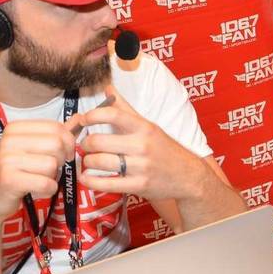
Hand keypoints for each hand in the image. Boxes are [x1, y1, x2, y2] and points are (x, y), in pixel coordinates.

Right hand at [0, 120, 76, 221]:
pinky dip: (48, 190)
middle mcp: (9, 140)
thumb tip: (80, 118)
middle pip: (57, 144)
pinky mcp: (9, 180)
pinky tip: (36, 190)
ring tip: (38, 179)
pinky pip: (46, 183)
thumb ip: (57, 134)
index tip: (62, 154)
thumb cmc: (15, 172)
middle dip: (61, 160)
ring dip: (53, 177)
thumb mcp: (32, 148)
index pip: (57, 127)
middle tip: (49, 169)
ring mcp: (7, 160)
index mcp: (15, 128)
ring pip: (52, 165)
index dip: (68, 143)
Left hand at [75, 85, 205, 200]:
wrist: (189, 176)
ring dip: (87, 162)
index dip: (91, 116)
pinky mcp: (139, 185)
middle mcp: (142, 145)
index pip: (113, 114)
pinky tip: (86, 177)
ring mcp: (141, 167)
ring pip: (99, 162)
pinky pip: (106, 184)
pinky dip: (90, 181)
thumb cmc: (166, 150)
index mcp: (144, 128)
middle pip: (98, 141)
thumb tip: (108, 88)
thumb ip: (125, 108)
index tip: (83, 120)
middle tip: (85, 145)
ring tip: (88, 161)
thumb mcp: (149, 126)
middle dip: (85, 143)